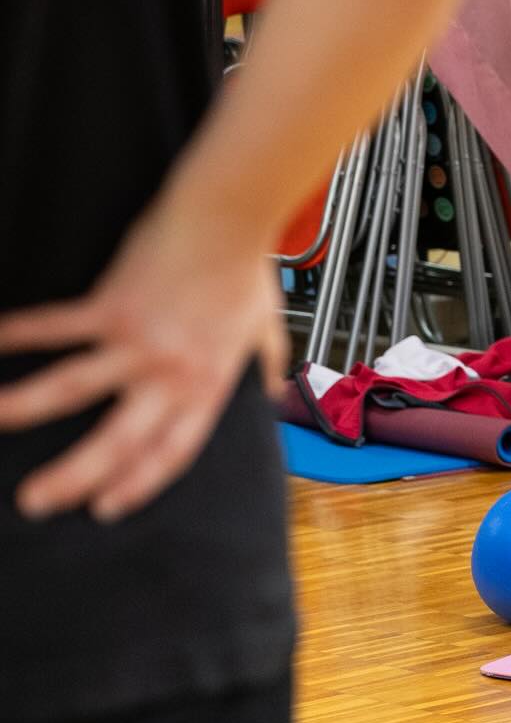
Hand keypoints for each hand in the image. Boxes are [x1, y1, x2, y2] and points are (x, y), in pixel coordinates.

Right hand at [0, 205, 286, 523]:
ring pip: (73, 386)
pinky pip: (58, 326)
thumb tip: (274, 392)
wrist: (229, 215)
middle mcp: (170, 372)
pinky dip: (22, 333)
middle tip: (36, 501)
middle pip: (117, 438)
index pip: (171, 450)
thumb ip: (265, 366)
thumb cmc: (246, 266)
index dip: (138, 483)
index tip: (105, 507)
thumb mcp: (266, 327)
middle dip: (73, 475)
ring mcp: (138, 340)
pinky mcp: (112, 304)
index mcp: (207, 384)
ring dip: (27, 407)